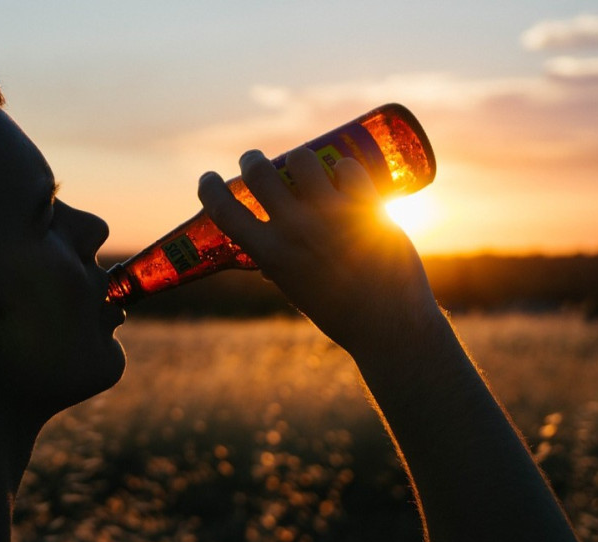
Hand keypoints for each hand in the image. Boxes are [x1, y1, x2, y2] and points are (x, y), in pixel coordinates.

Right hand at [197, 147, 441, 358]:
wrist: (388, 325)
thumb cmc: (339, 314)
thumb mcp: (296, 291)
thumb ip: (280, 269)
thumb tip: (267, 261)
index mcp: (270, 254)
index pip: (224, 210)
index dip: (209, 188)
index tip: (208, 179)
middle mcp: (295, 230)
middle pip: (259, 173)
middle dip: (251, 160)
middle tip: (254, 161)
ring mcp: (331, 216)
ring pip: (302, 160)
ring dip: (299, 160)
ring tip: (305, 167)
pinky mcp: (366, 208)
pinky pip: (348, 168)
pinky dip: (344, 168)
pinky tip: (345, 176)